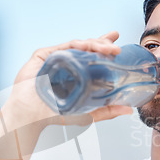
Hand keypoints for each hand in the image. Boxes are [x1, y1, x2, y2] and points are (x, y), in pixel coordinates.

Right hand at [6, 31, 131, 125]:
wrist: (31, 115)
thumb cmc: (54, 115)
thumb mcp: (86, 113)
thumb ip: (106, 110)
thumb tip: (128, 110)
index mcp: (74, 72)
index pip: (92, 56)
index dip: (105, 48)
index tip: (118, 44)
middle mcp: (65, 63)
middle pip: (87, 48)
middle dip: (103, 44)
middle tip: (116, 49)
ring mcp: (54, 58)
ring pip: (78, 45)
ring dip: (94, 43)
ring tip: (108, 48)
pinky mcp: (43, 54)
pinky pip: (63, 46)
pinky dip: (77, 45)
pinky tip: (88, 46)